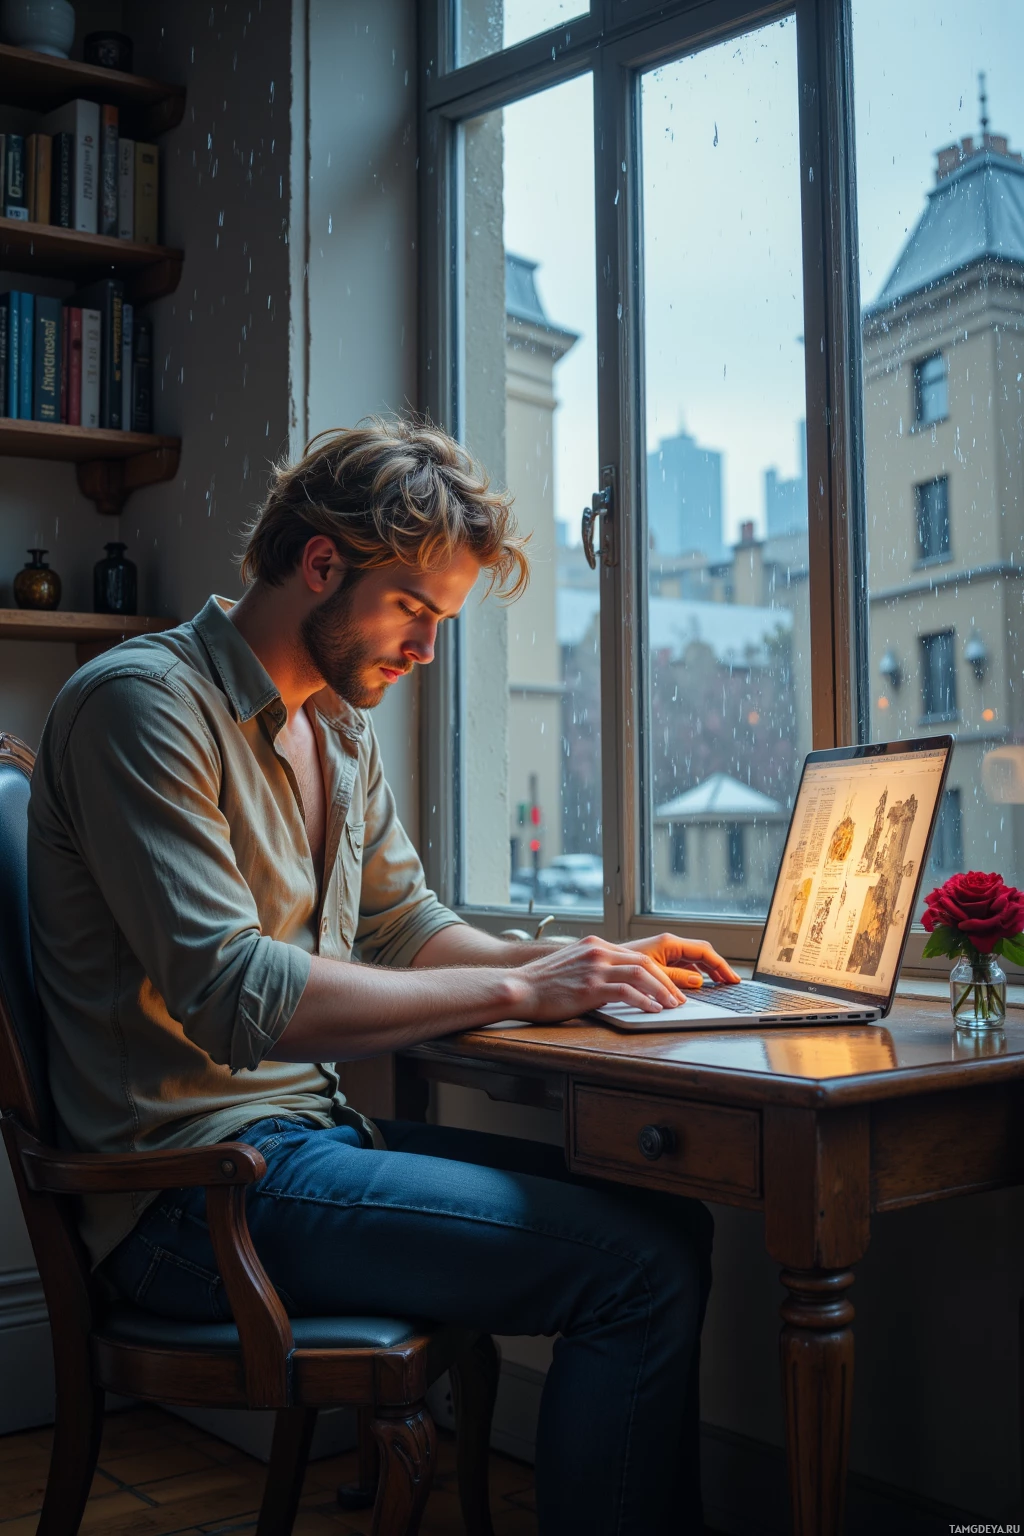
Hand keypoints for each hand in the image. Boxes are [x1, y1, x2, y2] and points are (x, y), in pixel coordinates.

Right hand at [513, 935, 690, 1022]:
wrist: (520, 987)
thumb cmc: (543, 982)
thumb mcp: (572, 964)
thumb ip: (594, 966)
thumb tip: (615, 982)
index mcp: (595, 945)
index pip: (636, 956)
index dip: (657, 973)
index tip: (668, 988)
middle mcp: (598, 952)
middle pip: (644, 962)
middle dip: (665, 982)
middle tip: (677, 999)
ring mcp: (594, 968)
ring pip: (641, 973)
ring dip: (661, 991)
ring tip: (671, 1006)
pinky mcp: (590, 986)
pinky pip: (626, 991)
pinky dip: (644, 1001)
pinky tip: (652, 1011)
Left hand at [623, 934, 740, 990]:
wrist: (599, 967)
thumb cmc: (621, 967)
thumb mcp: (652, 975)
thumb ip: (676, 978)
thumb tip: (698, 981)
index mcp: (669, 943)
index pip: (703, 952)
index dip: (720, 965)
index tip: (732, 978)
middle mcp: (668, 945)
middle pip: (701, 954)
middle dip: (717, 967)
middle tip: (730, 982)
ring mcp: (664, 952)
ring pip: (692, 960)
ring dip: (706, 971)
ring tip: (719, 984)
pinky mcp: (659, 959)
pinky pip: (682, 965)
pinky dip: (693, 974)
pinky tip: (697, 985)